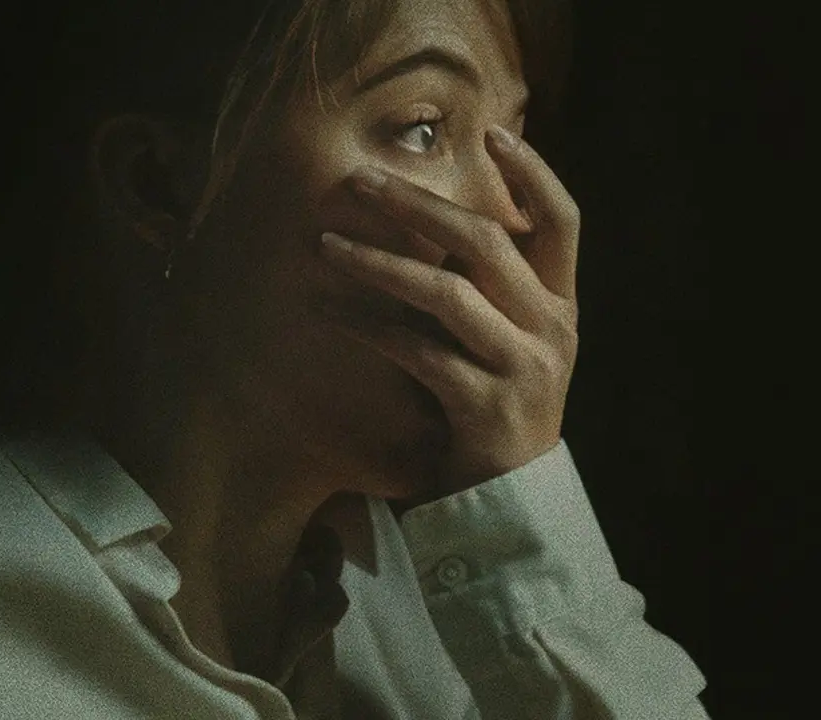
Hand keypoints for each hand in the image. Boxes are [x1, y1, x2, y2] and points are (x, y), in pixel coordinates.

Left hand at [320, 126, 579, 495]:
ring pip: (447, 292)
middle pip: (489, 242)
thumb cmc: (491, 409)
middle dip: (418, 204)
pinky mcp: (483, 407)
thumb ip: (485, 290)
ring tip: (325, 245)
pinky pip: (417, 350)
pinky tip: (329, 311)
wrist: (509, 501)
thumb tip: (426, 220)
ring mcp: (522, 368)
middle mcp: (551, 329)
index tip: (491, 132)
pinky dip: (368, 326)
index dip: (533, 174)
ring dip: (379, 262)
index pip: (563, 223)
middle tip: (359, 181)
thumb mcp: (505, 343)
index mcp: (561, 306)